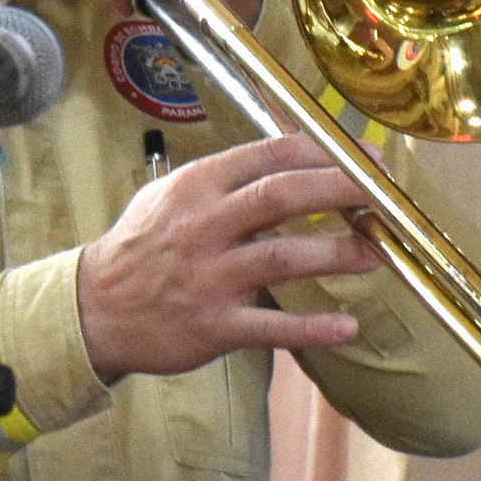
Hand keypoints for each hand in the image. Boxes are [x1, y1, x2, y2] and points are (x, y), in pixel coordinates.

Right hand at [75, 132, 382, 381]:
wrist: (95, 310)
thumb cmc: (140, 248)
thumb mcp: (169, 196)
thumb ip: (224, 179)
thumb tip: (289, 158)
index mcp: (196, 186)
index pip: (269, 156)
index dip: (324, 152)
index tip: (365, 156)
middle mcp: (203, 226)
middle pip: (282, 197)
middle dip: (342, 189)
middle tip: (385, 195)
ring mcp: (209, 277)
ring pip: (284, 258)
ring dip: (337, 255)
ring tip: (376, 255)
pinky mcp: (213, 325)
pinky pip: (273, 327)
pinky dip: (313, 327)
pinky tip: (348, 326)